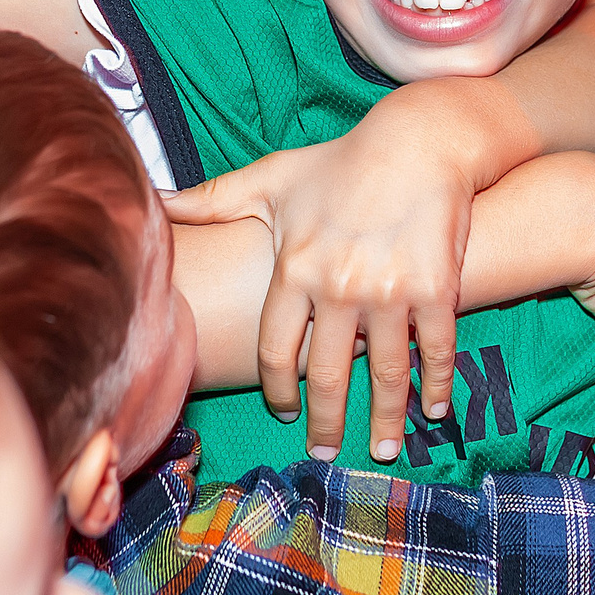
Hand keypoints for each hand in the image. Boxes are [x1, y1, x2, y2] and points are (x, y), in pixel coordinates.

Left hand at [164, 86, 490, 462]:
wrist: (420, 142)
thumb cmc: (341, 162)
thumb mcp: (273, 179)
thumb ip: (214, 199)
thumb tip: (157, 201)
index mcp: (294, 267)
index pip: (275, 350)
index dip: (277, 389)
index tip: (282, 411)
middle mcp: (338, 286)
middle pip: (325, 374)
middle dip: (324, 422)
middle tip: (323, 452)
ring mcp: (389, 291)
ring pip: (384, 374)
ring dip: (382, 421)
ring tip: (379, 450)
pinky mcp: (437, 289)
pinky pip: (433, 351)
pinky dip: (434, 386)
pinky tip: (432, 411)